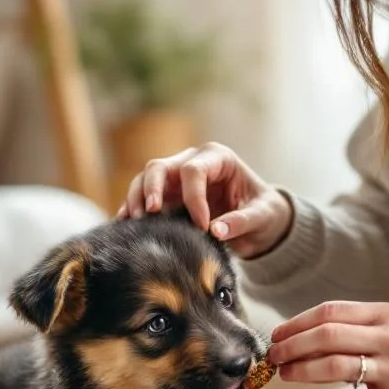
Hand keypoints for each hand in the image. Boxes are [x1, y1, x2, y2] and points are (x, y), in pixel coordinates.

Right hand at [115, 142, 293, 258]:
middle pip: (160, 166)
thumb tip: (216, 230)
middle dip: (152, 188)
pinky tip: (124, 223)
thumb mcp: (263, 216)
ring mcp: (176, 178)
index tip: (203, 227)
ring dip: (137, 198)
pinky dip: (133, 209)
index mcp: (218, 158)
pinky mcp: (167, 196)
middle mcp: (192, 162)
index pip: (194, 170)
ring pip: (146, 179)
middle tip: (149, 212)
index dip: (193, 198)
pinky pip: (143, 198)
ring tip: (133, 221)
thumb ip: (242, 221)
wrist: (260, 221)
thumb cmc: (264, 212)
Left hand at [267, 302, 388, 388]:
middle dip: (293, 347)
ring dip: (303, 372)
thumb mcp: (388, 330)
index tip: (276, 336)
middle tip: (273, 357)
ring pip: (337, 368)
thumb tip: (295, 338)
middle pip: (328, 337)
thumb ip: (349, 329)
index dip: (296, 324)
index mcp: (385, 315)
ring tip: (287, 375)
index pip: (330, 313)